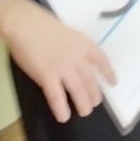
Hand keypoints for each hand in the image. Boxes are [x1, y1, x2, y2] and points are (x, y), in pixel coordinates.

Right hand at [0, 0, 113, 124]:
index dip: (108, 72)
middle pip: (91, 80)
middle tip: (94, 103)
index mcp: (83, 43)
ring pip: (78, 91)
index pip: (101, 60)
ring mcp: (63, 67)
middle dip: (94, 94)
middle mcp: (78, 57)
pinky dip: (61, 108)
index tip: (113, 83)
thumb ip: (74, 48)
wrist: (26, 24)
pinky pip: (57, 97)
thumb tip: (76, 63)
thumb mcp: (67, 34)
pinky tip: (63, 116)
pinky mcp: (47, 76)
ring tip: (84, 112)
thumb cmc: (42, 25)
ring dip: (83, 104)